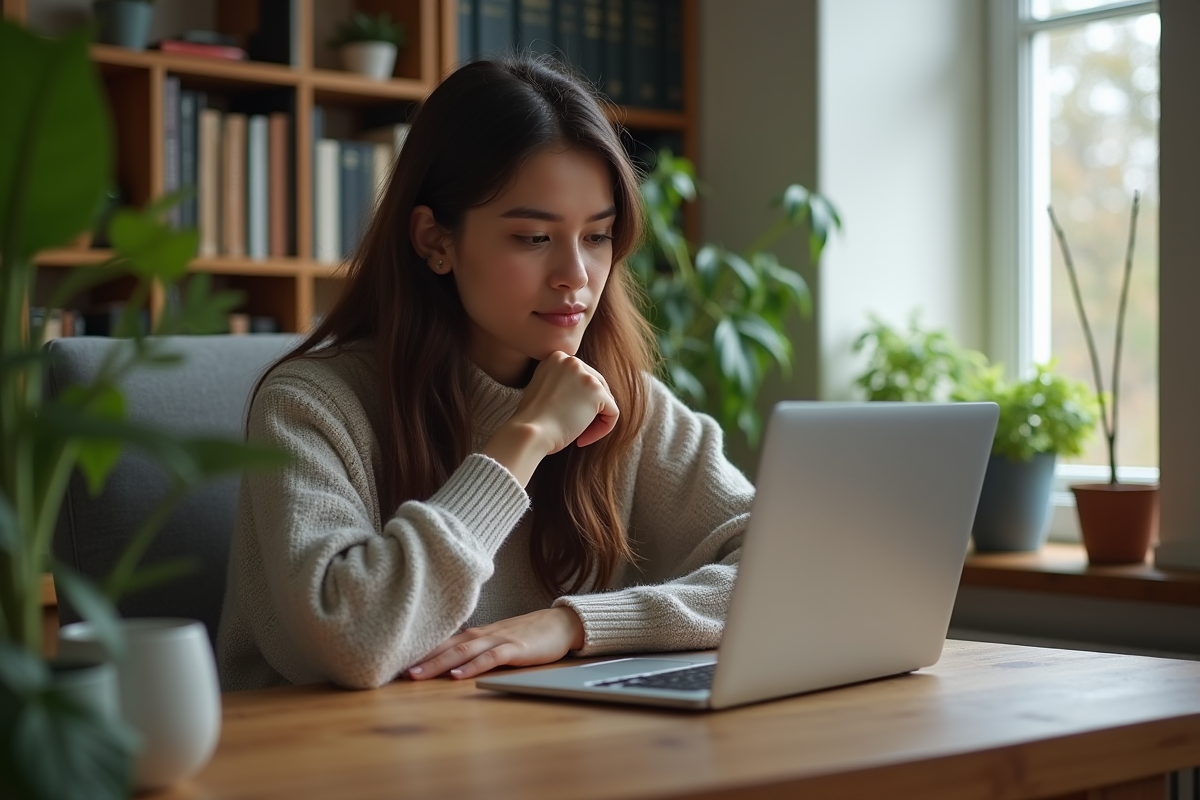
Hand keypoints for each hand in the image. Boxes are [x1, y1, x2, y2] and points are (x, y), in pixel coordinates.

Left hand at [407, 607, 585, 680]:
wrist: (560, 623)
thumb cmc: (528, 634)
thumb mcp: (497, 641)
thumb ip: (475, 649)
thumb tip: (448, 663)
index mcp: (476, 634)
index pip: (442, 642)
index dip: (419, 652)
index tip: (395, 663)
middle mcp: (482, 634)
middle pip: (446, 646)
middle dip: (420, 659)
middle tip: (396, 672)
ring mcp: (498, 640)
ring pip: (463, 651)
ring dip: (438, 663)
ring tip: (417, 675)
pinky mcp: (514, 648)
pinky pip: (490, 658)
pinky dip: (472, 667)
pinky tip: (458, 676)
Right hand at [515, 351, 618, 451]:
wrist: (529, 432)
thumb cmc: (532, 420)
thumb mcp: (543, 389)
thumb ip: (562, 384)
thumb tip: (583, 394)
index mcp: (556, 358)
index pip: (580, 378)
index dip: (577, 401)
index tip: (564, 417)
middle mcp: (572, 361)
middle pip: (596, 386)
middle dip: (590, 410)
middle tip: (576, 429)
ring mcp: (585, 375)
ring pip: (605, 400)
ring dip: (595, 421)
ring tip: (579, 436)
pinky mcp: (597, 392)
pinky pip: (613, 413)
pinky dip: (603, 429)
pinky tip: (582, 439)